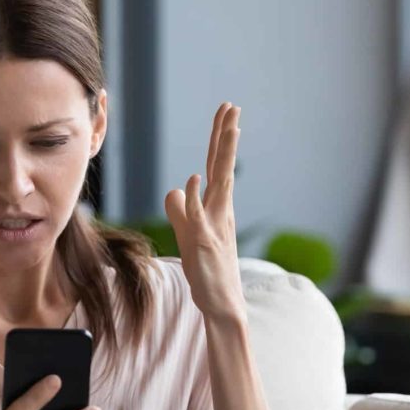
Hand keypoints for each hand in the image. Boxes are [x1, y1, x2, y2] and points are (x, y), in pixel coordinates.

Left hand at [163, 102, 247, 320]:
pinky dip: (198, 197)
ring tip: (229, 127)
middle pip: (223, 166)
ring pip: (220, 183)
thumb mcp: (188, 233)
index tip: (227, 113)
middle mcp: (220, 211)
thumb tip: (176, 188)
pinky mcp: (204, 243)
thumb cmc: (207, 270)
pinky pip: (199, 217)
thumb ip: (181, 210)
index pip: (217, 166)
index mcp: (217, 207)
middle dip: (226, 136)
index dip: (220, 139)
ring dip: (223, 155)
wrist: (221, 303)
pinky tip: (195, 179)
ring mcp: (214, 225)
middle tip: (232, 107)